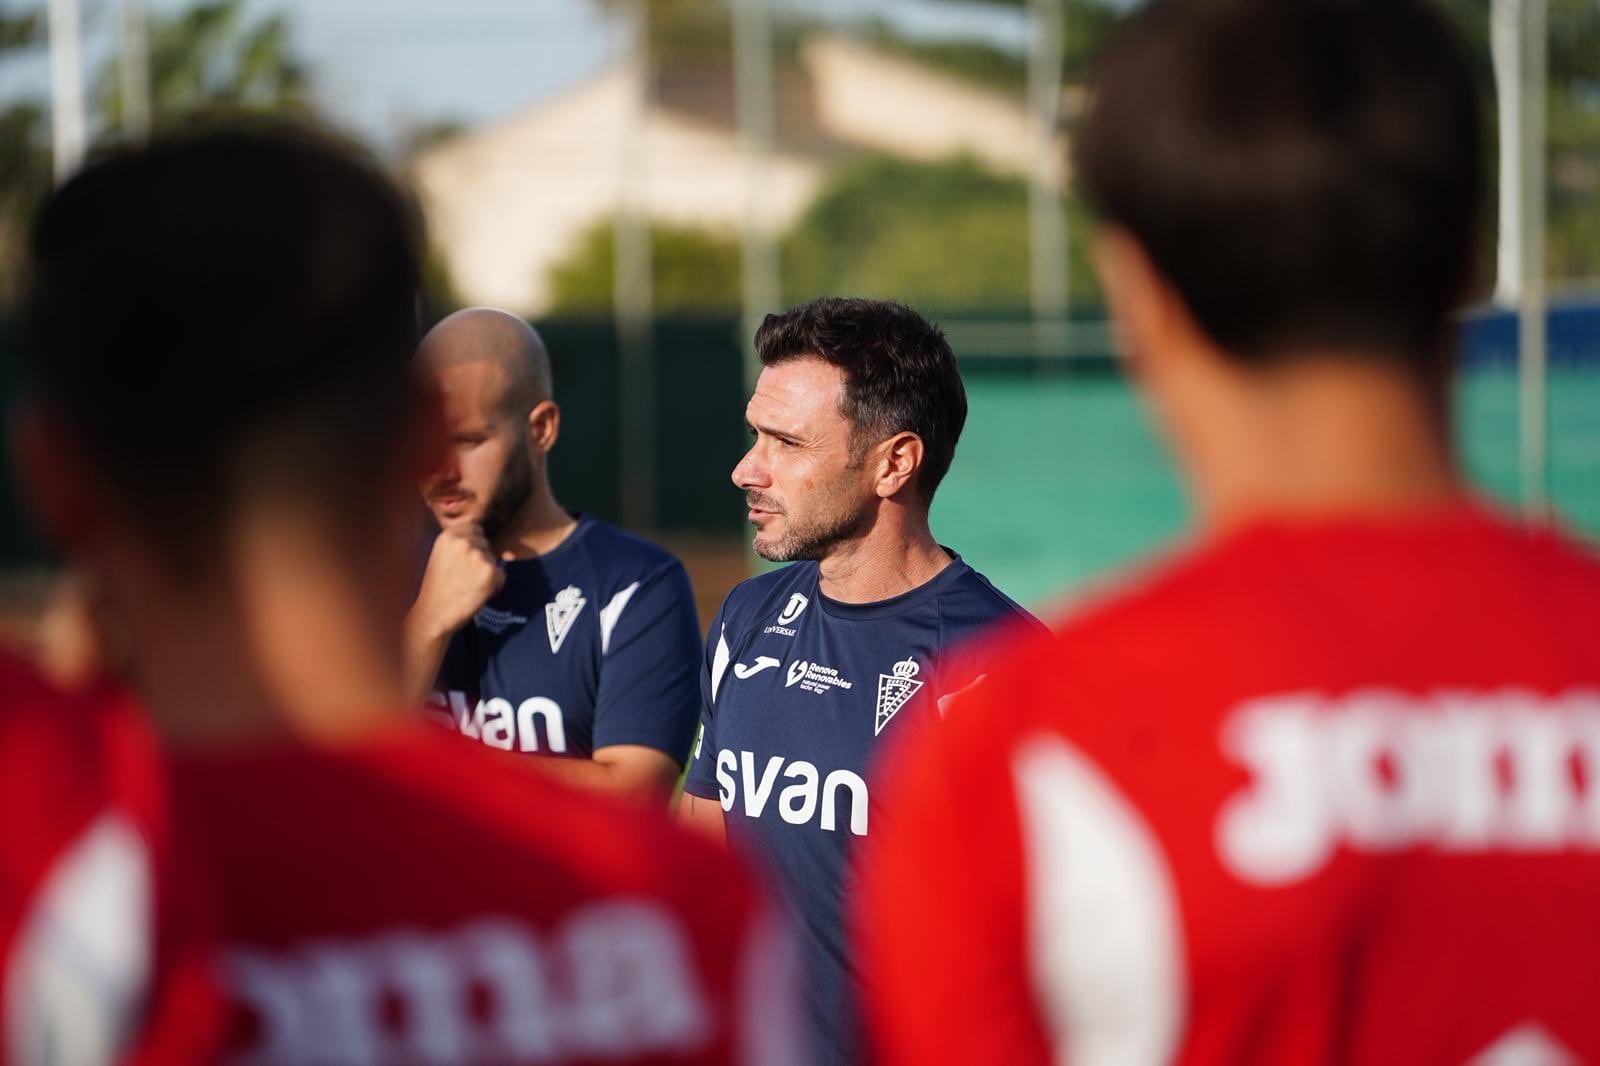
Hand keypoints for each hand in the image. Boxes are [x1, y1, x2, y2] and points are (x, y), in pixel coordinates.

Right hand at [411, 525, 506, 640]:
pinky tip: (477, 594)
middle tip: (464, 578)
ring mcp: (478, 556)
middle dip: (480, 559)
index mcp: (449, 535)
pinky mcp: (490, 572)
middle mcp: (464, 542)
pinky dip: (494, 586)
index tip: (464, 562)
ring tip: (468, 586)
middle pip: (486, 544)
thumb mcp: (441, 555)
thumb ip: (459, 543)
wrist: (434, 614)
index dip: (474, 546)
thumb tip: (483, 537)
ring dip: (487, 573)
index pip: (476, 529)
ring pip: (493, 560)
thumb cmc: (438, 588)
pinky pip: (501, 575)